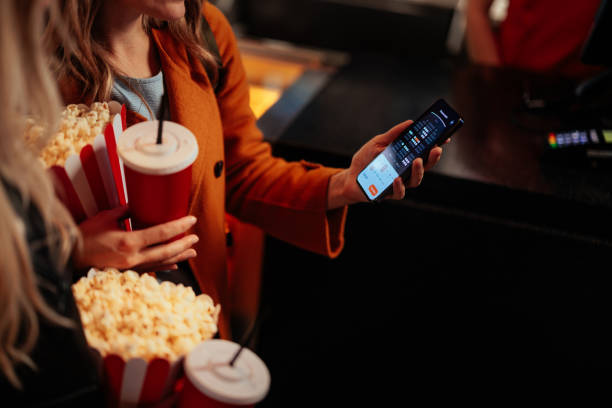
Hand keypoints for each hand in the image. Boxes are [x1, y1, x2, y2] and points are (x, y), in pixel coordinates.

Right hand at [73, 206, 198, 272]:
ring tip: (192, 251)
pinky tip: (174, 265)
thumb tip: (140, 204)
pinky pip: (151, 270)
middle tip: (196, 237)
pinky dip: (164, 266)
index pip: (162, 233)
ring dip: (178, 257)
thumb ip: (126, 211)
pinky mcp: (128, 272)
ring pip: (161, 263)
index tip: (191, 219)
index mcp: (129, 242)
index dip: (179, 226)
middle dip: (184, 244)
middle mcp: (133, 257)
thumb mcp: (106, 217)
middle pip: (166, 251)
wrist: (71, 257)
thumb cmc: (86, 234)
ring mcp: (131, 267)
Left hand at [327, 120, 445, 208]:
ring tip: (417, 161)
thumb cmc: (365, 159)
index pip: (425, 152)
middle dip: (433, 158)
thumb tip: (410, 122)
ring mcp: (399, 183)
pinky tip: (397, 178)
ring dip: (418, 171)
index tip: (445, 137)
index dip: (437, 145)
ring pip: (415, 180)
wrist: (350, 177)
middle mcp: (406, 171)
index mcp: (406, 158)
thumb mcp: (378, 142)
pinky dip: (399, 186)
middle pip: (425, 166)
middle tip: (436, 149)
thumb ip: (393, 134)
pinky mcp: (389, 193)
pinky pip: (399, 192)